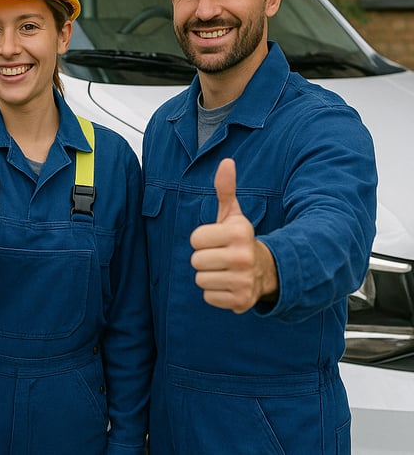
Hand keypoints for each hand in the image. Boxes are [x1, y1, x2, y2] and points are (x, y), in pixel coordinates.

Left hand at [190, 158, 278, 312]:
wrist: (267, 271)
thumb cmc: (239, 240)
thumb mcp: (233, 215)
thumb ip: (225, 190)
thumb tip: (226, 162)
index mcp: (238, 233)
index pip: (195, 239)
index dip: (202, 240)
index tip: (216, 240)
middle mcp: (243, 256)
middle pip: (195, 261)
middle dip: (204, 259)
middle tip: (220, 257)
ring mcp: (244, 280)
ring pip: (200, 280)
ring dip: (209, 277)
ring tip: (224, 271)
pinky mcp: (241, 300)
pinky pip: (208, 297)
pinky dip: (215, 293)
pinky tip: (228, 285)